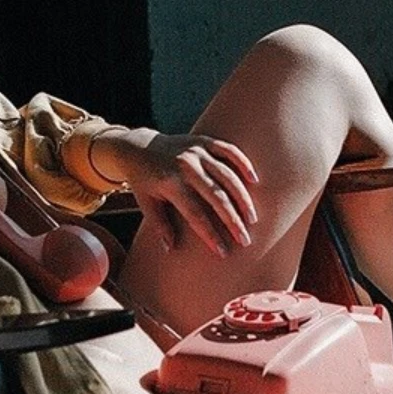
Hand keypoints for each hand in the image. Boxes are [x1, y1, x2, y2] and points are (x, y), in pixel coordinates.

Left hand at [95, 128, 259, 256]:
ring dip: (242, 198)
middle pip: (216, 197)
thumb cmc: (144, 180)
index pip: (195, 214)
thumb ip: (159, 225)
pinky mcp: (204, 141)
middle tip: (245, 240)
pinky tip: (254, 180)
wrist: (138, 146)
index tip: (223, 252)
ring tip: (252, 219)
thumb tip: (170, 249)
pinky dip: (243, 163)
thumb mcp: (146, 203)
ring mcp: (196, 151)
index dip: (210, 234)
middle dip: (232, 221)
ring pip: (227, 175)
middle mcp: (185, 166)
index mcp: (170, 183)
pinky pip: (229, 150)